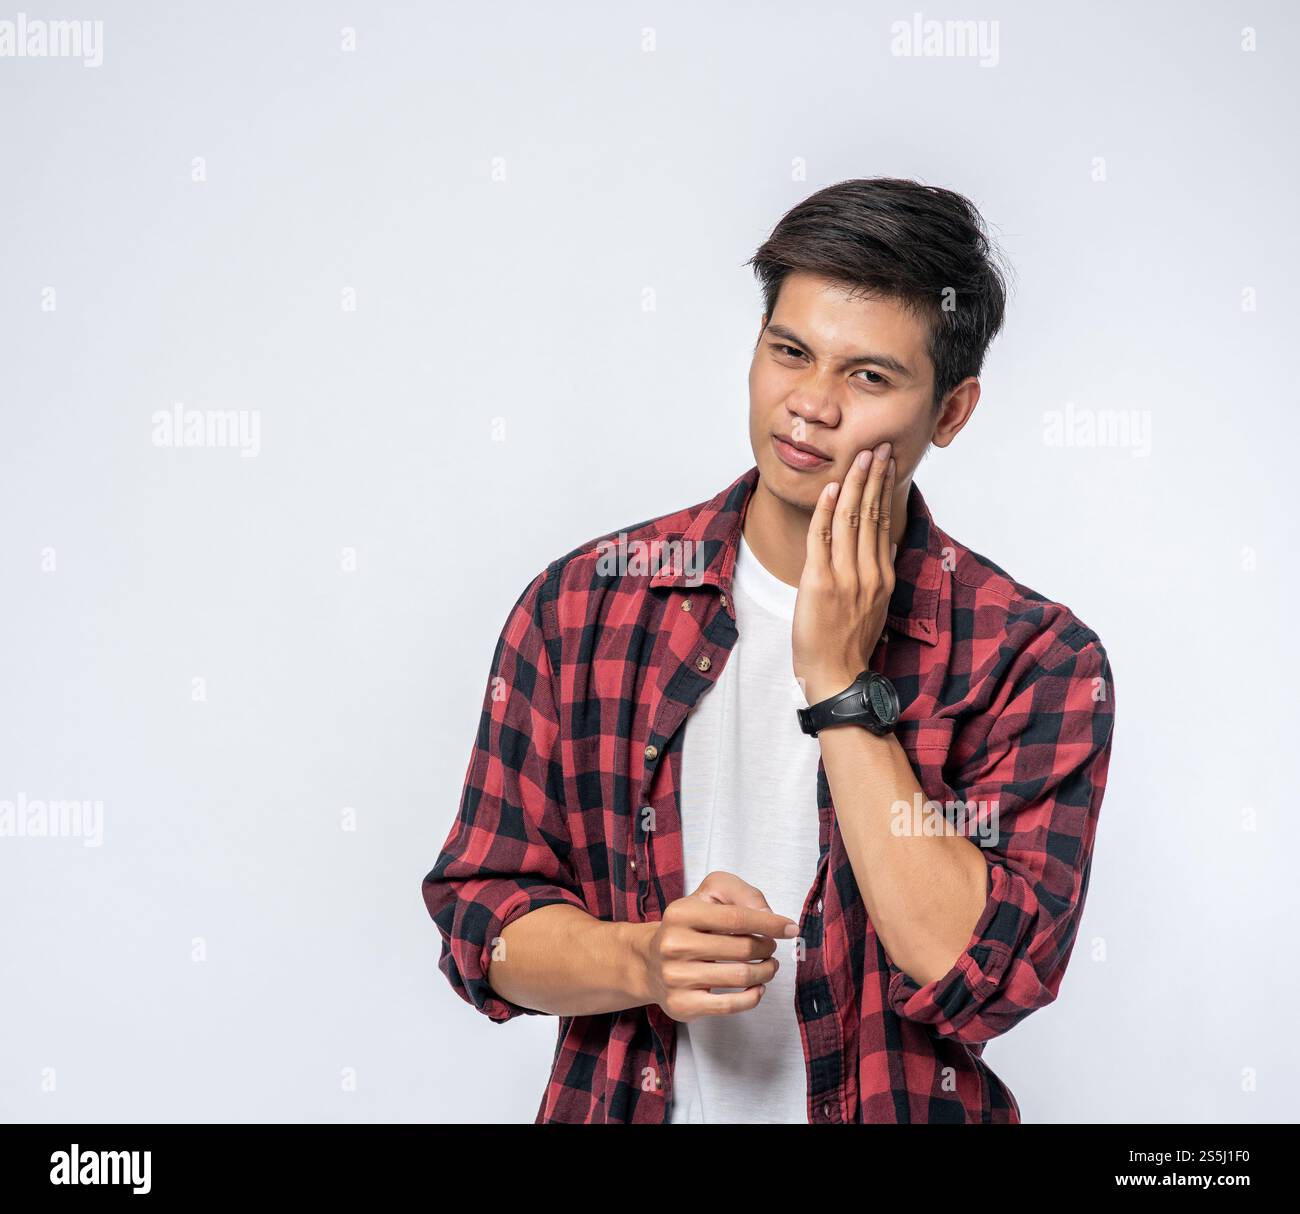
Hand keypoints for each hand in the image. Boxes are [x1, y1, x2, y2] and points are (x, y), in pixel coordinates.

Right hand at [638, 871, 797, 1022]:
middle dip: (767, 947)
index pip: (735, 918)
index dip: (768, 923)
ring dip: (765, 971)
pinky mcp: (682, 1005)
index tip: (789, 927)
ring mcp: (675, 977)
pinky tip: (756, 986)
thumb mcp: (709, 895)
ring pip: (740, 977)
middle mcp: (673, 945)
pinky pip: (730, 1005)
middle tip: (771, 947)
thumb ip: (742, 894)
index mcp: (680, 913)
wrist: (650, 962)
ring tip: (768, 965)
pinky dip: (752, 996)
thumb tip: (768, 915)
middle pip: (741, 949)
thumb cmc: (688, 926)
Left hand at [792, 442, 897, 704]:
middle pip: (872, 514)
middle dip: (874, 477)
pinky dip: (825, 510)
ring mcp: (846, 577)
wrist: (836, 675)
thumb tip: (873, 546)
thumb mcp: (871, 606)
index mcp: (882, 577)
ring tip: (859, 458)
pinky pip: (821, 538)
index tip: (886, 464)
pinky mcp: (820, 582)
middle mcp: (868, 573)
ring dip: (854, 484)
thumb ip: (872, 574)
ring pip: (851, 520)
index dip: (884, 490)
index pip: (884, 522)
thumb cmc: (848, 644)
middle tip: (877, 447)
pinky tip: (830, 488)